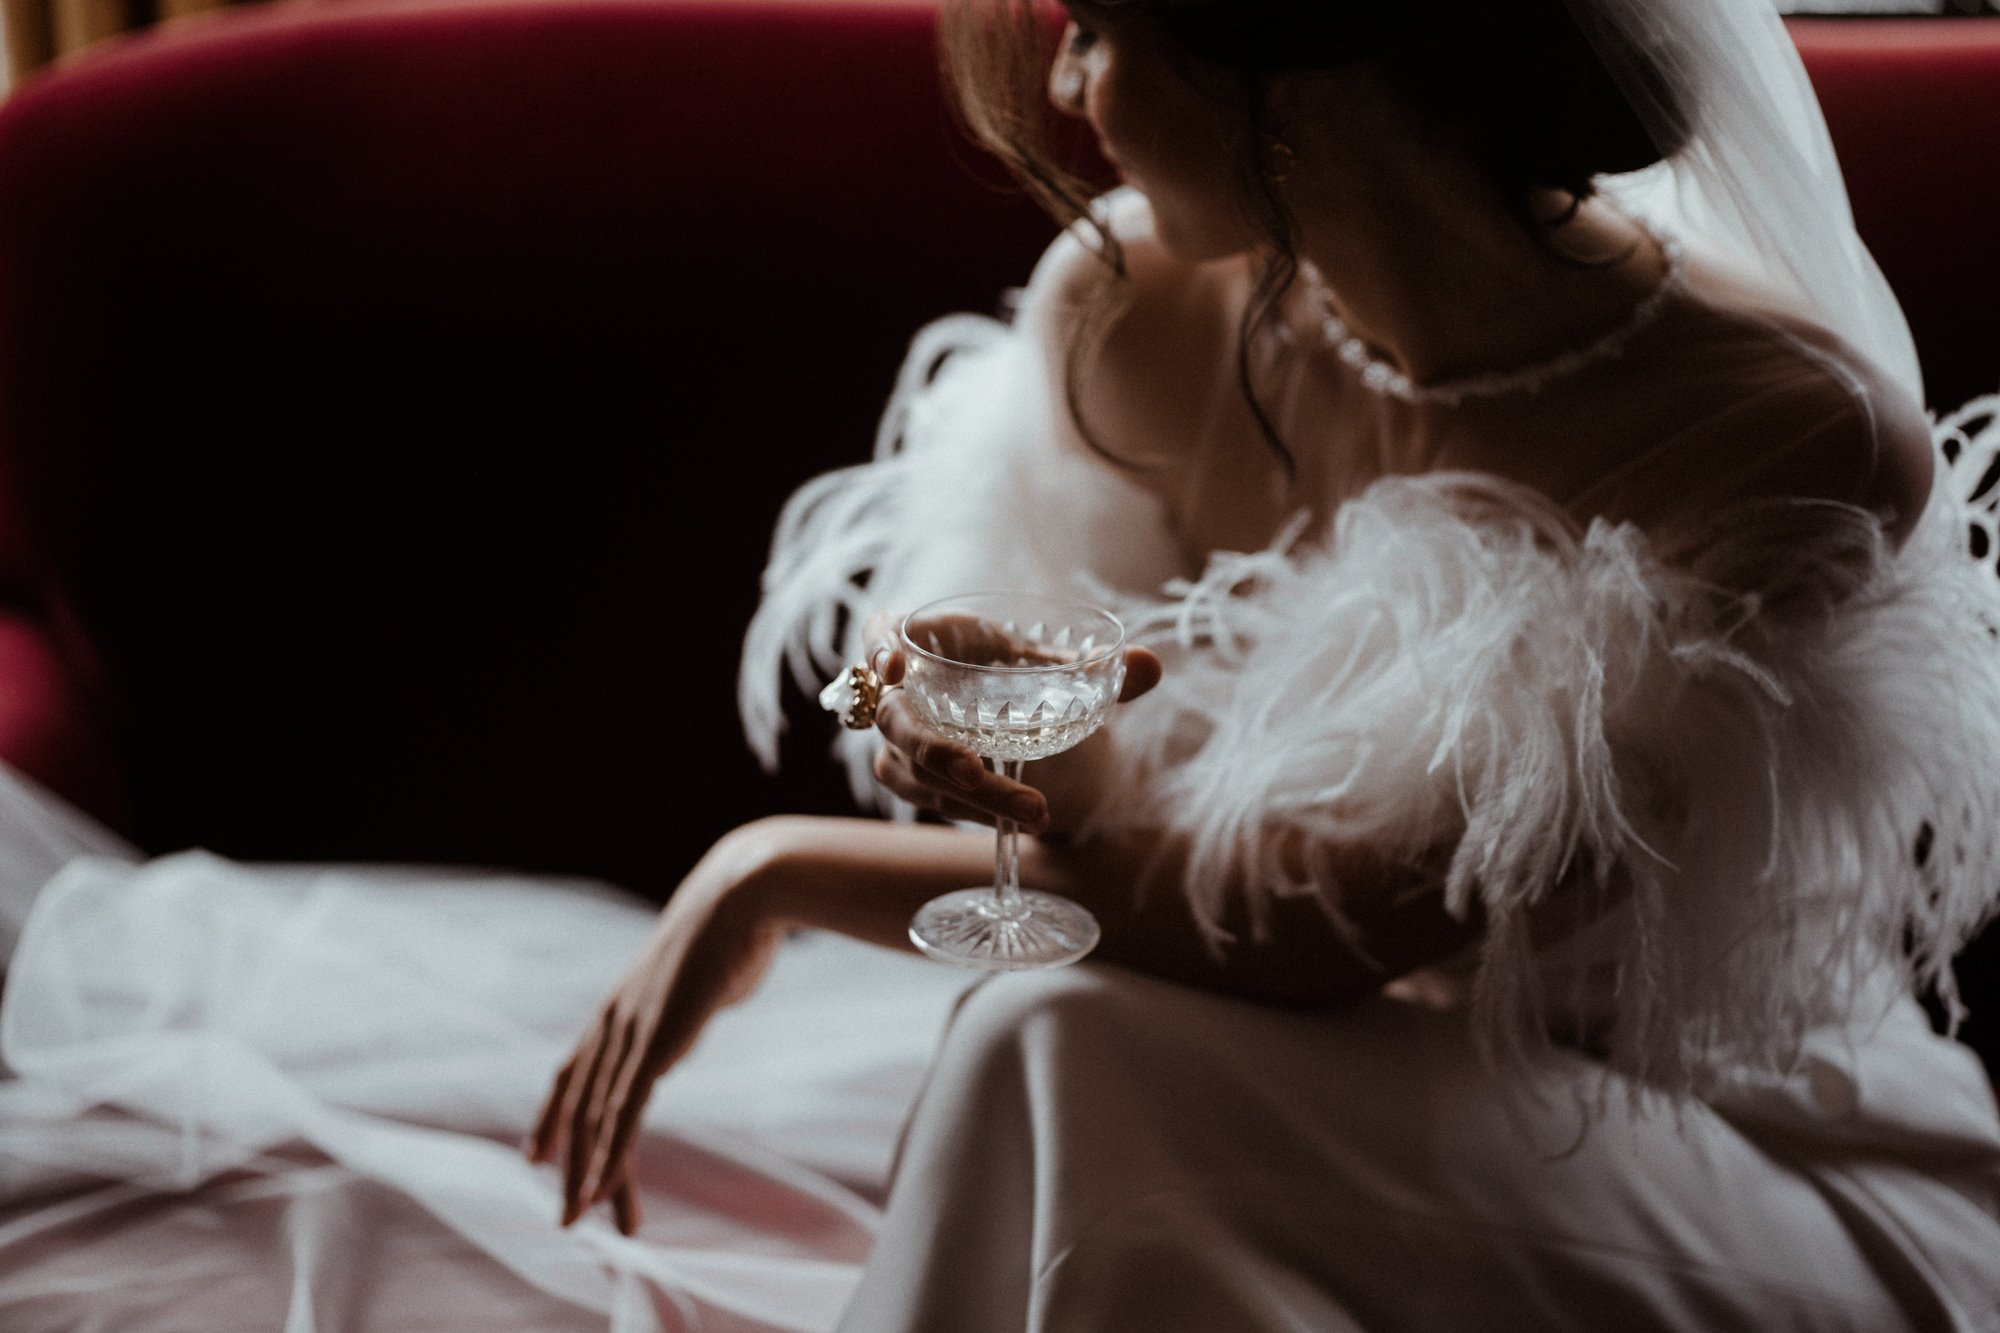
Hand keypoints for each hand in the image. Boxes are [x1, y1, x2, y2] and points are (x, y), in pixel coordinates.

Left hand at [523, 829, 782, 1233]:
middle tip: (566, 1216)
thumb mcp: (700, 973)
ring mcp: (630, 1032)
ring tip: (590, 1222)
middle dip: (570, 1164)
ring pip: (599, 1121)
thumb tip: (694, 1012)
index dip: (553, 1115)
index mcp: (621, 1006)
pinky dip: (608, 1158)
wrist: (741, 897)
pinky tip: (600, 1191)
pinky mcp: (654, 1044)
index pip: (573, 1071)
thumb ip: (687, 1001)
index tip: (538, 1154)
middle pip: (580, 1107)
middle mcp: (613, 1022)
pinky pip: (623, 1114)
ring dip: (593, 1177)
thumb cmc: (733, 927)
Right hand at [861, 609, 1161, 833]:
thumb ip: (1092, 668)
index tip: (896, 667)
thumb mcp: (1043, 662)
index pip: (878, 633)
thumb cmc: (1002, 664)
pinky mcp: (906, 775)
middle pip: (900, 723)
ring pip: (913, 772)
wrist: (993, 702)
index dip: (876, 648)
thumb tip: (1152, 666)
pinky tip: (1012, 820)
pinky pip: (927, 799)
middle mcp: (895, 690)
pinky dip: (969, 810)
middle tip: (977, 771)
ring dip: (967, 796)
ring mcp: (895, 737)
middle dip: (935, 750)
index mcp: (918, 638)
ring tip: (1031, 811)